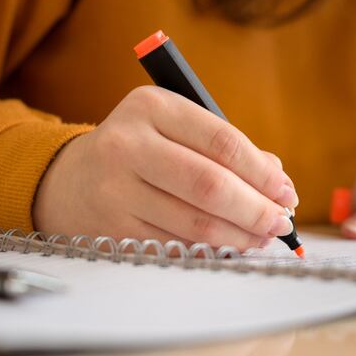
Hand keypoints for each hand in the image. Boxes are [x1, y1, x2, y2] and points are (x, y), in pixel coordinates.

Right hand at [33, 86, 296, 250]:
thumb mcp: (175, 129)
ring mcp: (116, 188)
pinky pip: (175, 243)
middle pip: (209, 184)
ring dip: (238, 235)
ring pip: (194, 221)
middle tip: (281, 222)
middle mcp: (129, 144)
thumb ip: (225, 147)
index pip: (222, 141)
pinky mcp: (112, 227)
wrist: (69, 179)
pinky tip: (230, 246)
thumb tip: (278, 181)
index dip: (261, 172)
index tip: (286, 192)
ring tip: (262, 237)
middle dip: (255, 209)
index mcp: (152, 106)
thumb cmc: (141, 150)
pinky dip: (210, 249)